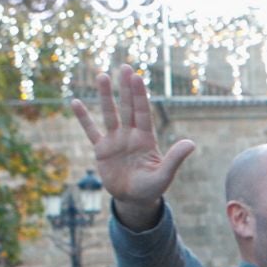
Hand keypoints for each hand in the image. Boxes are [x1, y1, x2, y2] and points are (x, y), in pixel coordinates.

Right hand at [70, 65, 196, 230]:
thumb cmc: (151, 188)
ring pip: (110, 114)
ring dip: (105, 96)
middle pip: (128, 107)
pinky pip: (91, 131)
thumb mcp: (164, 175)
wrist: (134, 200)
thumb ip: (175, 159)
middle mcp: (130, 135)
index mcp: (146, 138)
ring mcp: (115, 140)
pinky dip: (84, 118)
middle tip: (124, 66)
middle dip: (126, 87)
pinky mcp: (102, 150)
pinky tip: (75, 102)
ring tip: (102, 75)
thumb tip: (191, 144)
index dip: (140, 95)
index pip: (142, 112)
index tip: (137, 77)